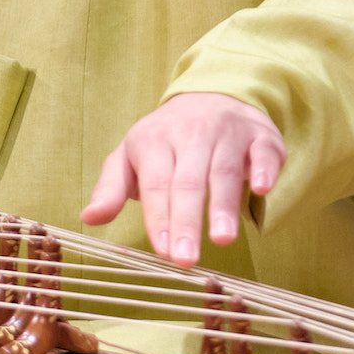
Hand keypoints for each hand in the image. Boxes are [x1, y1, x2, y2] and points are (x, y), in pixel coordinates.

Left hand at [81, 93, 285, 266]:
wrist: (212, 95)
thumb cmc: (166, 140)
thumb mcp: (131, 157)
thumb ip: (111, 189)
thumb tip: (89, 218)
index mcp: (153, 140)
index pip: (156, 185)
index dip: (159, 219)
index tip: (163, 252)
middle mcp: (190, 133)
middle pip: (188, 181)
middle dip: (187, 220)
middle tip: (186, 259)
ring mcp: (227, 132)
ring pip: (224, 170)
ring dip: (224, 205)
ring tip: (222, 239)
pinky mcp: (259, 135)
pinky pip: (263, 150)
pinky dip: (264, 168)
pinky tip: (262, 189)